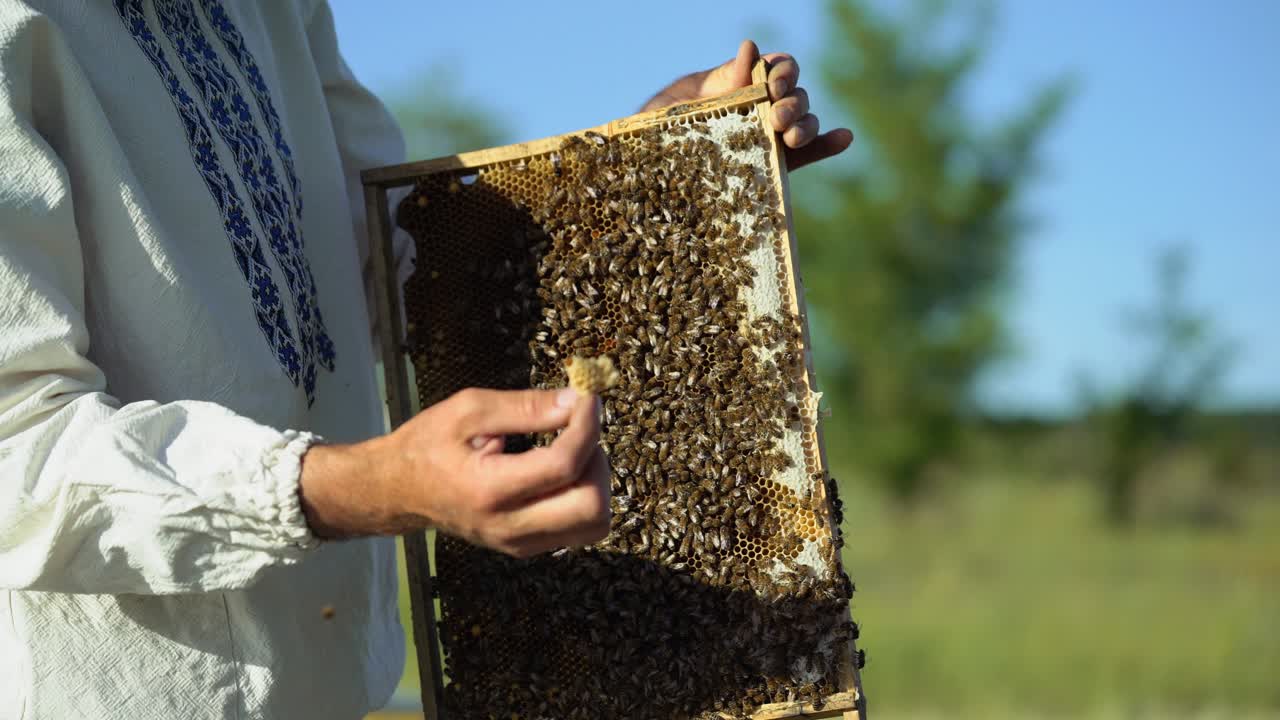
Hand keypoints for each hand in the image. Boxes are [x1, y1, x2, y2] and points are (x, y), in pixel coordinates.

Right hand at [299, 387, 610, 557]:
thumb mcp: (469, 410)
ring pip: (594, 525)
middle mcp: (509, 526)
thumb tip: (575, 402)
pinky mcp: (525, 547)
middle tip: (579, 430)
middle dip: (598, 461)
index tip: (587, 399)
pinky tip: (561, 470)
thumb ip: (525, 407)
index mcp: (490, 489)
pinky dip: (584, 496)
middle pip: (593, 507)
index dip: (587, 426)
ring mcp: (519, 543)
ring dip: (597, 483)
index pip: (565, 464)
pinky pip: (578, 530)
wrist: (396, 491)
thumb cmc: (426, 445)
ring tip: (572, 450)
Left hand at [641, 39, 852, 170]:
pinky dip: (829, 145)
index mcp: (745, 83)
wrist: (652, 168)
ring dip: (807, 127)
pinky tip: (844, 138)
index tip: (771, 86)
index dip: (783, 72)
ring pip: (805, 124)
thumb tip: (750, 47)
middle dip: (792, 104)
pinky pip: (808, 155)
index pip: (779, 67)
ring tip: (791, 138)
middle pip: (797, 95)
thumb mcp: (687, 102)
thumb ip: (721, 79)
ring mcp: (772, 136)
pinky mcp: (776, 165)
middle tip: (775, 119)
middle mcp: (765, 106)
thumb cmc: (665, 126)